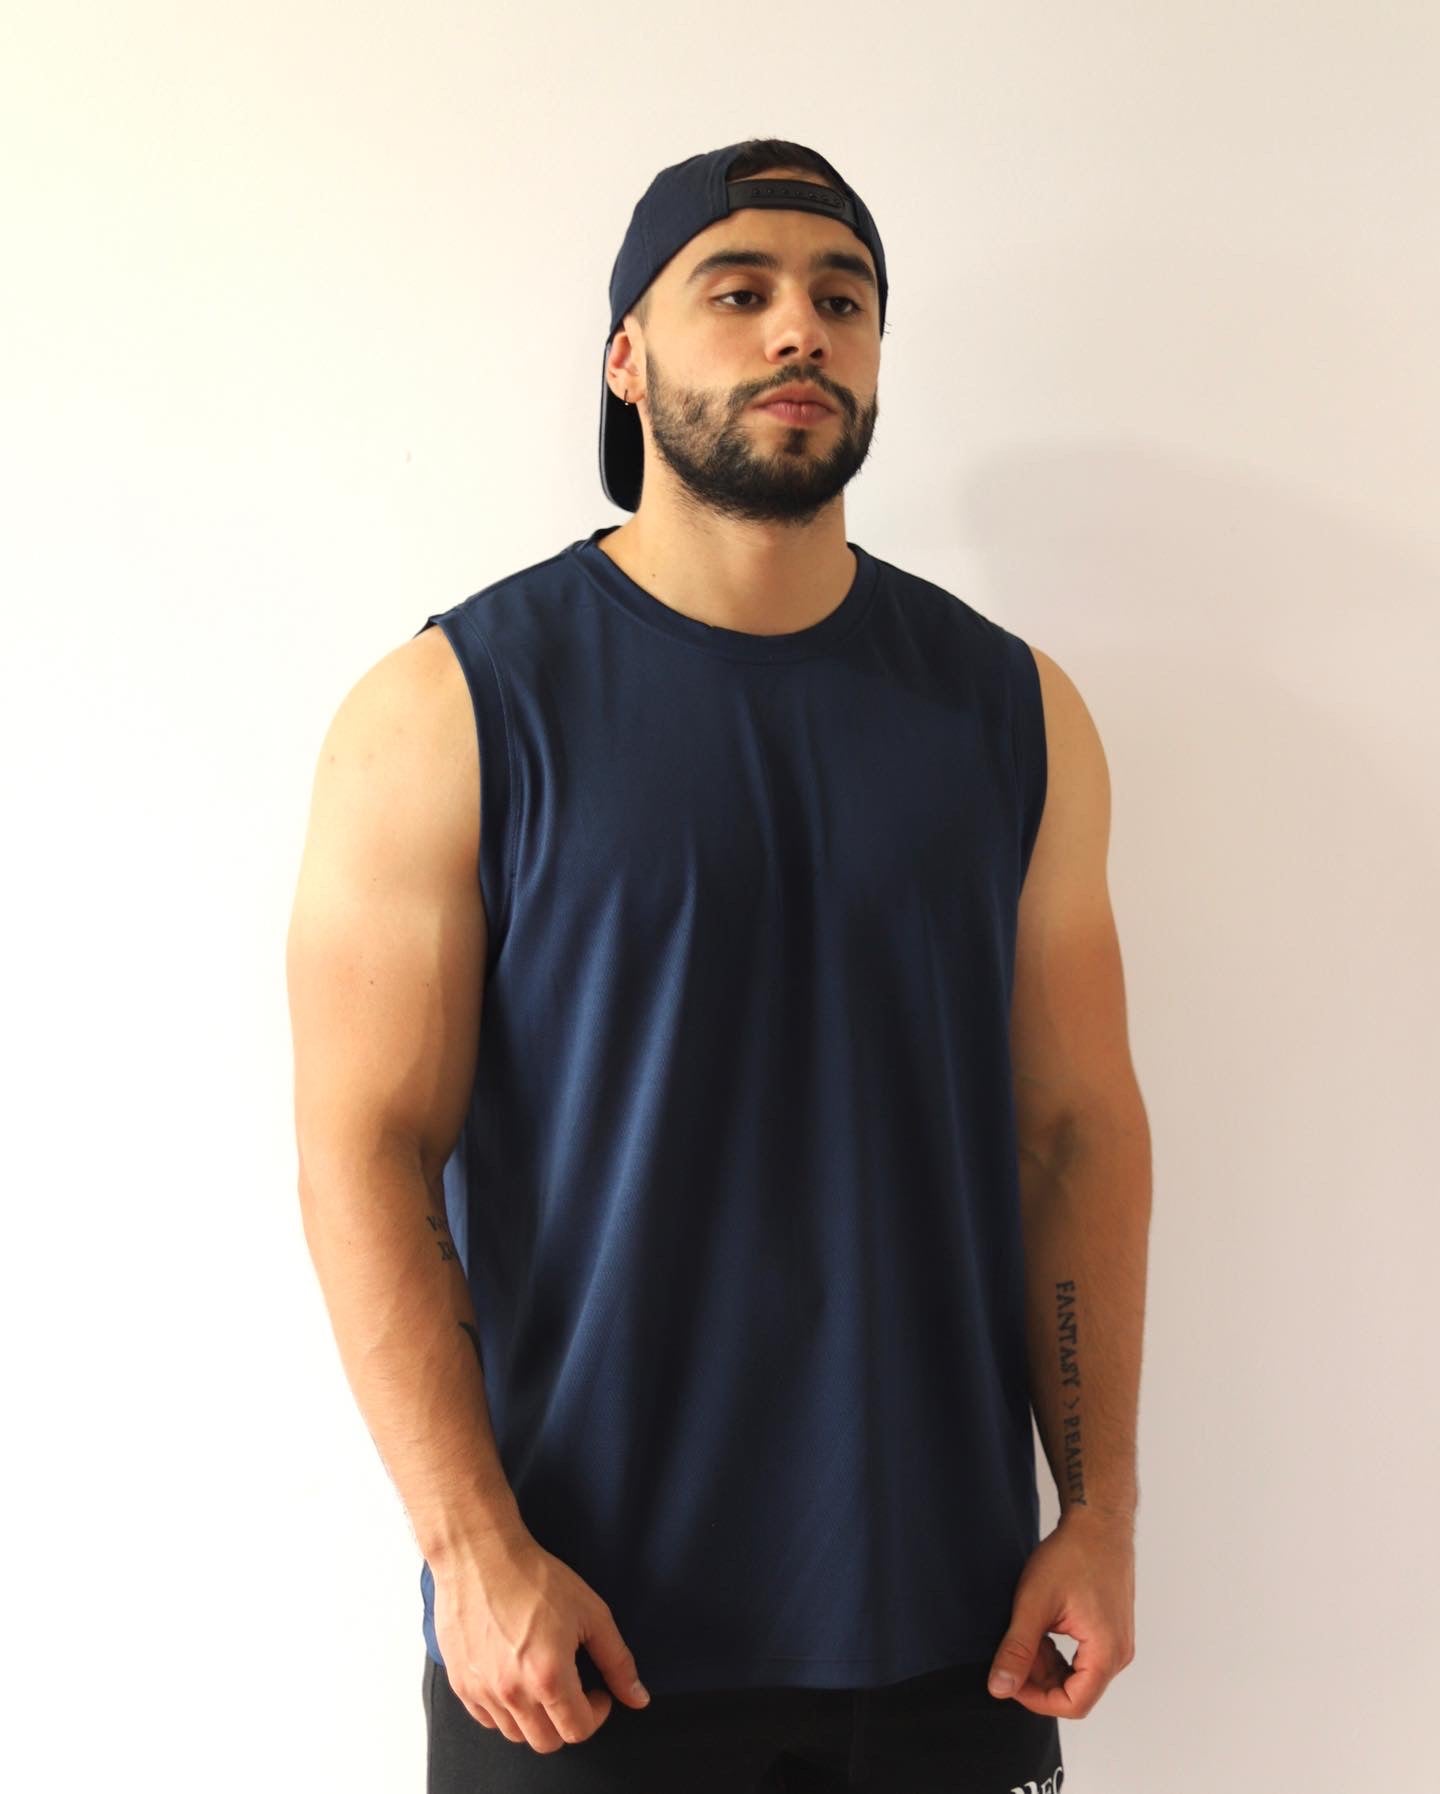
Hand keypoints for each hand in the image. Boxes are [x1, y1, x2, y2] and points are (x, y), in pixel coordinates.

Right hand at [431, 1521, 650, 1752]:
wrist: (481, 1556)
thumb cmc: (535, 1578)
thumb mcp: (591, 1612)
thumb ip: (617, 1661)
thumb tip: (638, 1697)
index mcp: (548, 1676)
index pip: (578, 1730)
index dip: (597, 1713)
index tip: (597, 1690)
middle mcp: (512, 1692)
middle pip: (547, 1742)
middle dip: (568, 1720)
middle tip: (573, 1688)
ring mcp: (482, 1691)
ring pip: (516, 1734)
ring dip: (536, 1718)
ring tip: (542, 1680)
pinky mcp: (461, 1684)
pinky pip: (487, 1719)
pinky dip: (504, 1710)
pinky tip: (514, 1677)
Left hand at [985, 1510, 1135, 1717]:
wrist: (1098, 1521)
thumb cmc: (1071, 1555)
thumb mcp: (1034, 1603)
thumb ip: (1017, 1649)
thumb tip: (999, 1689)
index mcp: (1107, 1653)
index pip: (1073, 1704)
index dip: (1036, 1699)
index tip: (1009, 1679)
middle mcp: (1119, 1654)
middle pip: (1076, 1691)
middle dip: (1039, 1678)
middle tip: (1014, 1649)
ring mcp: (1117, 1642)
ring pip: (1078, 1676)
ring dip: (1047, 1664)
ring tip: (1026, 1633)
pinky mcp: (1110, 1631)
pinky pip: (1083, 1658)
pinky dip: (1059, 1653)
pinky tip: (1041, 1629)